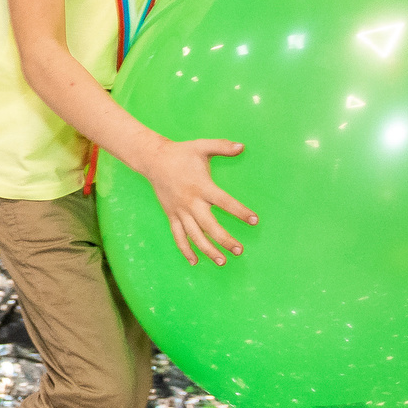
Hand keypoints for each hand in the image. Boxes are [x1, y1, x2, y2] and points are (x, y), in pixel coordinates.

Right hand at [139, 137, 257, 264]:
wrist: (153, 160)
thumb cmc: (181, 153)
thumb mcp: (201, 146)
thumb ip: (222, 146)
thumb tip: (242, 147)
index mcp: (201, 186)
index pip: (224, 202)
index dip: (240, 212)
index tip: (254, 220)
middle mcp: (190, 202)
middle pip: (209, 226)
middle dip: (224, 240)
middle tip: (239, 250)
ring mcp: (179, 211)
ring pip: (194, 235)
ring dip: (208, 250)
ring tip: (222, 262)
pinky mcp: (171, 215)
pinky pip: (178, 236)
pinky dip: (185, 250)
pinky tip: (195, 262)